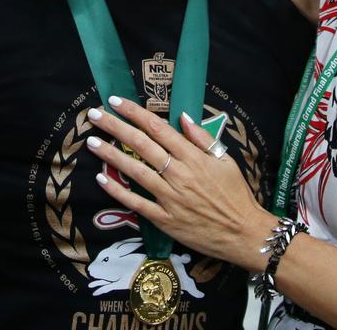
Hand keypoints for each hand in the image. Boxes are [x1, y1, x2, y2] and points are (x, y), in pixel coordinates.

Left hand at [84, 96, 275, 271]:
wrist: (244, 233)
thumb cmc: (236, 195)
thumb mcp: (226, 160)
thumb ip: (202, 138)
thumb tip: (182, 116)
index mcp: (193, 157)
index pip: (158, 128)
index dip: (135, 113)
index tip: (117, 101)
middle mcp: (179, 174)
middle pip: (142, 145)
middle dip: (116, 127)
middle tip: (94, 114)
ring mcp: (170, 198)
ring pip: (136, 171)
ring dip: (111, 155)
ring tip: (92, 142)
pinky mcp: (165, 220)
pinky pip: (137, 203)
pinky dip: (119, 192)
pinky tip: (102, 180)